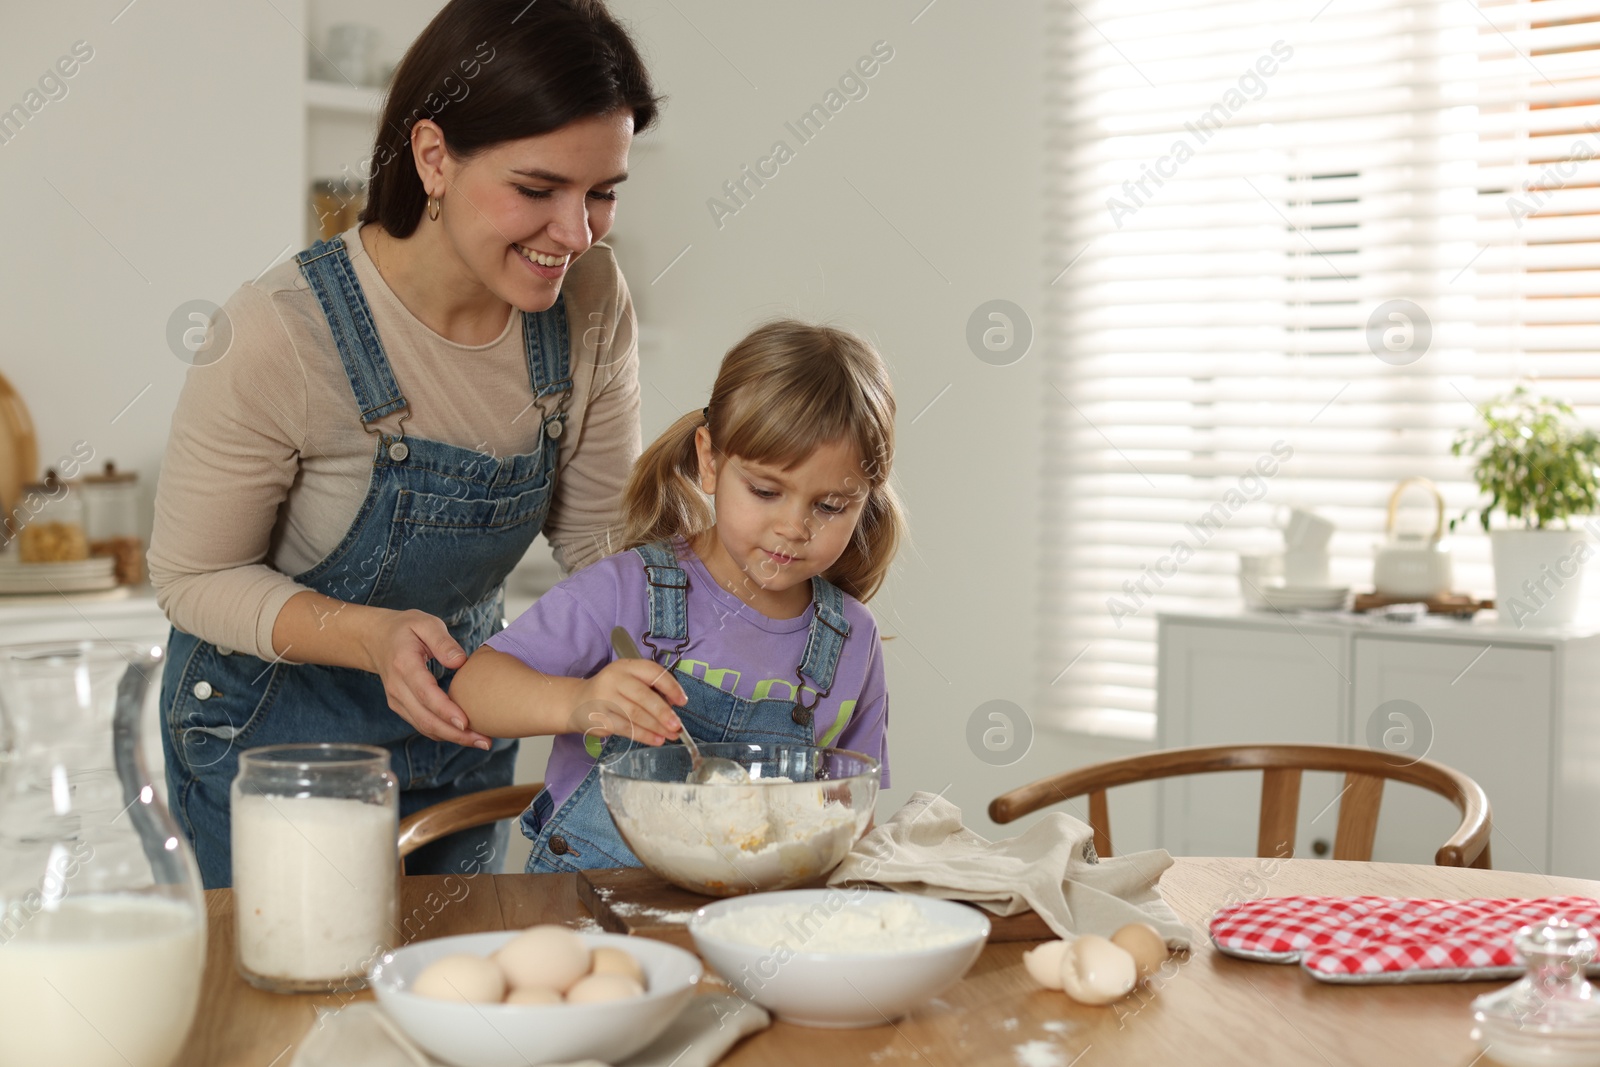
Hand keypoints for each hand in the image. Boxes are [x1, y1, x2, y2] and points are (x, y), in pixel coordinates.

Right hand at [360, 609, 490, 748]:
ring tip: (482, 741)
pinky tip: (466, 734)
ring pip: (424, 727)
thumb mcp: (425, 623)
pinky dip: (444, 733)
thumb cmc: (406, 629)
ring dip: (453, 738)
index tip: (466, 723)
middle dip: (456, 734)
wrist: (377, 639)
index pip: (425, 693)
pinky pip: (423, 725)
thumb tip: (460, 662)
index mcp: (404, 665)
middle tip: (485, 741)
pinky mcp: (402, 708)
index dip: (445, 711)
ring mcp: (397, 701)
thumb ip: (443, 642)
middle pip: (426, 719)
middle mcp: (397, 688)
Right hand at [569, 659, 686, 745]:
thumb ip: (648, 688)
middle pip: (643, 696)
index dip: (670, 686)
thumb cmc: (611, 691)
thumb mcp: (628, 680)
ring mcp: (605, 699)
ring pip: (635, 714)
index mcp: (626, 666)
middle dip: (664, 712)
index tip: (683, 701)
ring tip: (671, 735)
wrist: (577, 702)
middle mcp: (614, 679)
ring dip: (656, 727)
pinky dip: (644, 736)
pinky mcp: (600, 718)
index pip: (652, 672)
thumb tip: (673, 707)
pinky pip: (626, 729)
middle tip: (678, 725)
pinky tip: (656, 740)